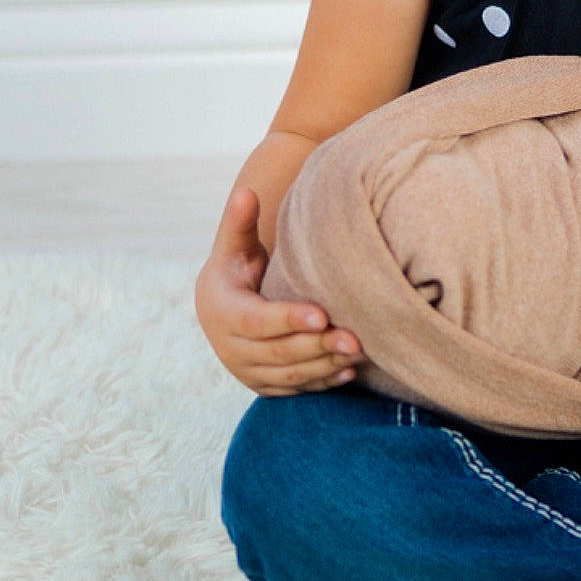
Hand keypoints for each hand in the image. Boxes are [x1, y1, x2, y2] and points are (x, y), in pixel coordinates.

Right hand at [194, 186, 364, 394]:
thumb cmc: (235, 267)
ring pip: (289, 375)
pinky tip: (349, 372)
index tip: (323, 313)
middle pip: (278, 353)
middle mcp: (230, 349)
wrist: (222, 306)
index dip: (289, 318)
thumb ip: (239, 221)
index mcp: (221, 312)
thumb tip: (246, 190)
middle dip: (318, 346)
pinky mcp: (264, 385)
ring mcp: (246, 371)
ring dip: (325, 366)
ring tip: (359, 352)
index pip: (256, 321)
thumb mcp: (233, 245)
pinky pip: (294, 389)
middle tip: (356, 338)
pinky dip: (322, 382)